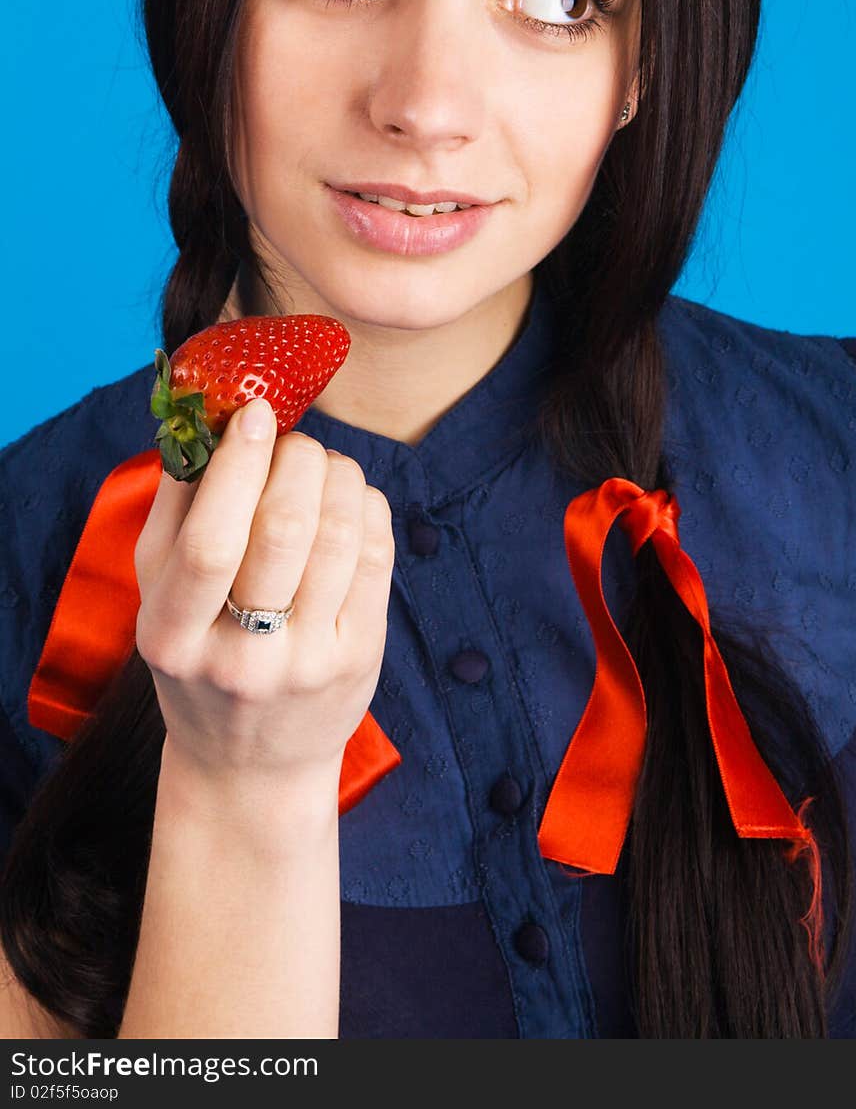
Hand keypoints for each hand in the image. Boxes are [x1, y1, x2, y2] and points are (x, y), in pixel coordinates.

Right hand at [133, 398, 394, 789]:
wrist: (251, 764)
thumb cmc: (198, 658)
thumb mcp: (158, 597)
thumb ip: (175, 509)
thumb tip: (210, 420)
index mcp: (173, 637)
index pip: (211, 542)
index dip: (237, 465)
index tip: (253, 413)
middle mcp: (244, 658)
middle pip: (286, 528)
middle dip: (297, 458)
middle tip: (291, 441)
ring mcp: (310, 661)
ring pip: (340, 533)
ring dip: (337, 473)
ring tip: (320, 465)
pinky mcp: (361, 657)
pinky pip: (376, 554)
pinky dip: (365, 504)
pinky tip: (348, 499)